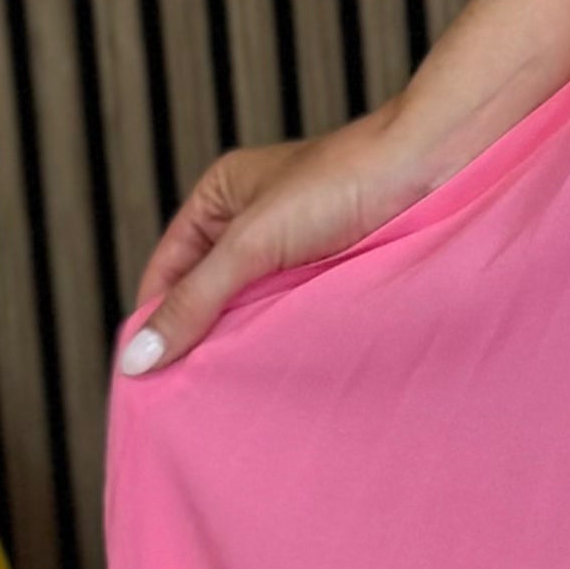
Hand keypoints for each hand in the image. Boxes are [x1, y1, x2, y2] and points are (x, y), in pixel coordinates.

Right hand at [116, 103, 433, 375]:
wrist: (433, 168)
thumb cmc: (343, 180)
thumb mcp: (252, 242)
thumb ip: (195, 300)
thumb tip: (137, 357)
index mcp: (219, 199)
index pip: (166, 272)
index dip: (154, 320)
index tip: (146, 378)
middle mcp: (253, 224)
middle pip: (208, 295)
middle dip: (199, 340)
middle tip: (185, 400)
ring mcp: (295, 251)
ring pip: (251, 311)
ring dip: (244, 346)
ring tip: (230, 397)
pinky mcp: (333, 275)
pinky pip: (292, 316)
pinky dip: (282, 342)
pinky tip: (277, 375)